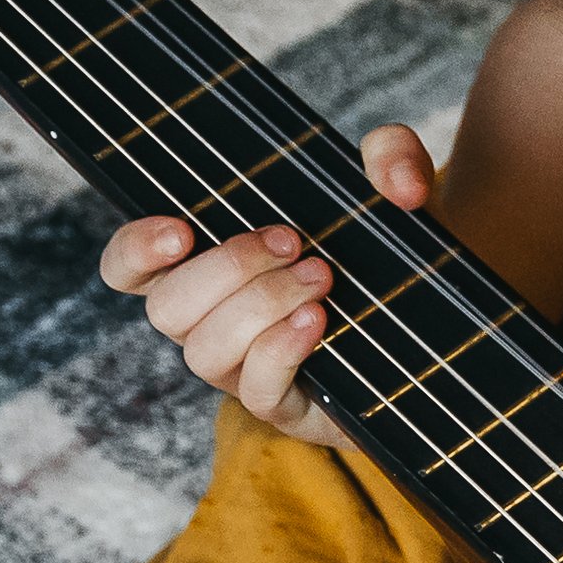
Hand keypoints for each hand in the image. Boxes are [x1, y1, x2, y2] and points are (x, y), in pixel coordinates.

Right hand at [98, 124, 433, 448]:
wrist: (432, 330)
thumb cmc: (383, 256)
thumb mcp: (390, 194)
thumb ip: (394, 157)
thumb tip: (402, 185)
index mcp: (207, 270)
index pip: (129, 268)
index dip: (135, 251)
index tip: (179, 229)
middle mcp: (210, 322)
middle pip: (166, 308)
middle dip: (226, 268)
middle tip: (292, 242)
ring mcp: (240, 369)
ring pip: (204, 350)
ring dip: (260, 305)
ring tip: (321, 278)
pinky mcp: (281, 405)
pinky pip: (255, 388)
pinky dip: (281, 349)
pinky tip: (319, 321)